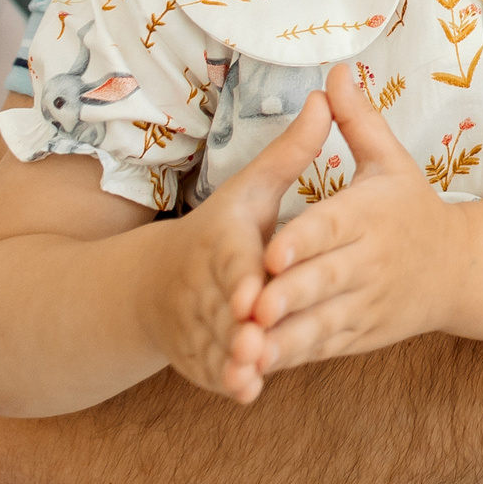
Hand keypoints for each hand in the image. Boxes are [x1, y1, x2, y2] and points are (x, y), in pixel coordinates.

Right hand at [141, 85, 332, 402]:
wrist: (155, 284)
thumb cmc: (219, 229)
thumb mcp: (251, 188)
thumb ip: (291, 152)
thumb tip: (327, 95)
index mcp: (217, 239)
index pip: (229, 257)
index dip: (240, 274)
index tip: (253, 290)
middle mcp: (200, 283)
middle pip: (220, 304)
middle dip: (237, 322)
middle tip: (257, 338)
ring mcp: (193, 321)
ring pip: (213, 339)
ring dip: (231, 355)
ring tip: (253, 369)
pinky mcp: (194, 352)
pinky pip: (208, 367)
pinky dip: (225, 378)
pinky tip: (248, 389)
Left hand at [249, 63, 461, 374]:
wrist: (458, 269)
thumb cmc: (411, 208)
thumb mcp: (389, 161)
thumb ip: (357, 120)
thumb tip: (335, 71)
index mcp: (373, 214)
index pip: (334, 226)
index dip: (302, 241)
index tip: (270, 253)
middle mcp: (373, 260)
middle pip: (327, 278)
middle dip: (290, 293)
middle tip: (250, 306)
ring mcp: (369, 302)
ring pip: (324, 321)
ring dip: (287, 337)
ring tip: (248, 346)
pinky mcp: (363, 334)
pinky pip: (326, 347)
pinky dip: (295, 357)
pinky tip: (260, 366)